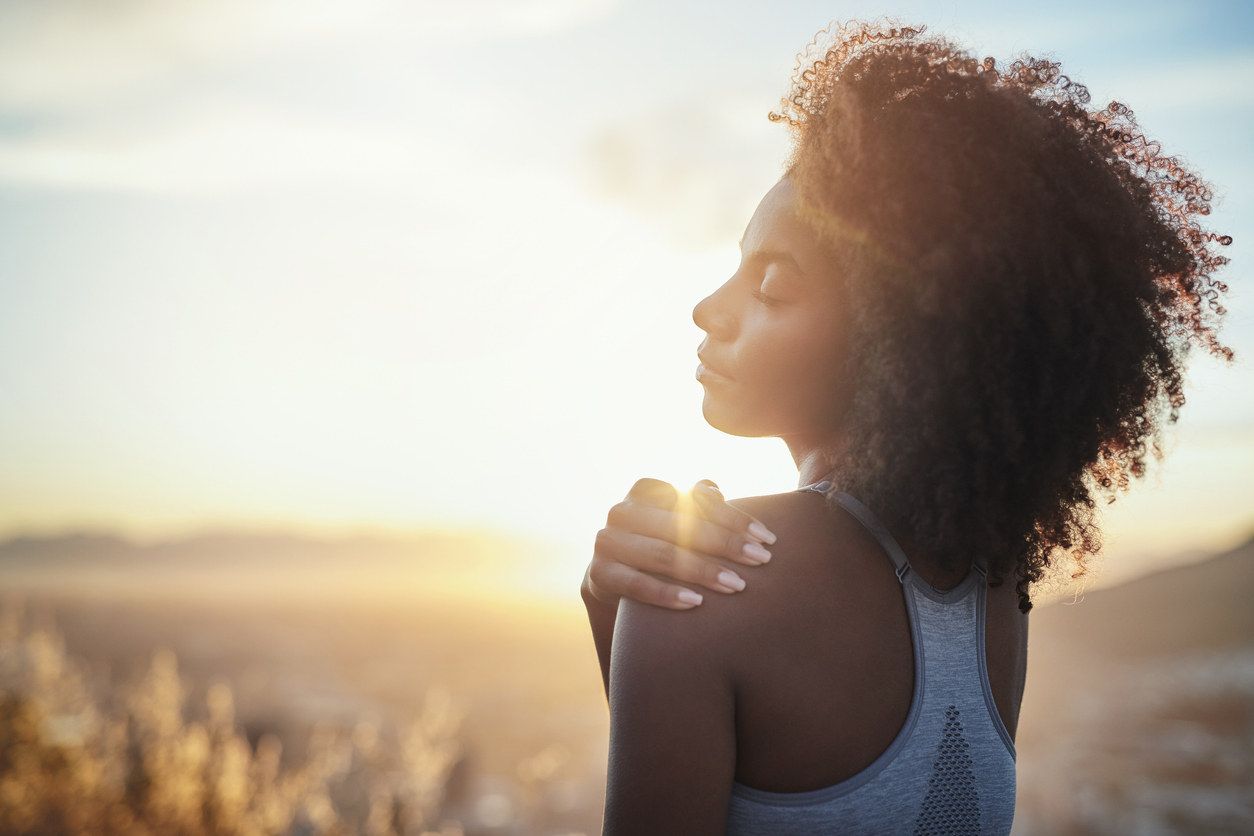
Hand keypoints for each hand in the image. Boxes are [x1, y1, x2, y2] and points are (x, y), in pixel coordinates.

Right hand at [583, 478, 776, 610]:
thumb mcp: (679, 521)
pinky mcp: (599, 574)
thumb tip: (714, 490)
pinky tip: (696, 603)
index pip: (694, 499)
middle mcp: (622, 511)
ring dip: (702, 571)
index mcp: (645, 491)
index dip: (733, 517)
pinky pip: (636, 585)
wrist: (615, 580)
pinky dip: (667, 594)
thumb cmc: (660, 544)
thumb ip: (700, 503)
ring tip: (736, 585)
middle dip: (725, 543)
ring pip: (662, 555)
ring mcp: (607, 542)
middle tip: (761, 560)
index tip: (766, 537)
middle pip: (681, 525)